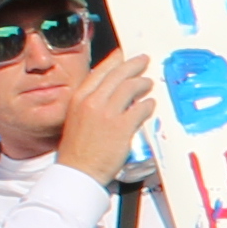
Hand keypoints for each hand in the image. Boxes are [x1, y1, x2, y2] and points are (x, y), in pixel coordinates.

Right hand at [62, 49, 162, 174]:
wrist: (78, 172)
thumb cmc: (77, 151)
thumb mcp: (76, 119)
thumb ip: (90, 105)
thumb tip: (108, 94)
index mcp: (79, 99)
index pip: (99, 72)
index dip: (114, 61)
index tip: (122, 55)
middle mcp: (92, 102)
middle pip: (117, 75)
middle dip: (133, 65)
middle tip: (144, 60)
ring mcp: (107, 113)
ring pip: (130, 87)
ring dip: (143, 83)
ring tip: (149, 83)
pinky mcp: (122, 127)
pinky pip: (140, 108)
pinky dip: (148, 104)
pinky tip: (150, 104)